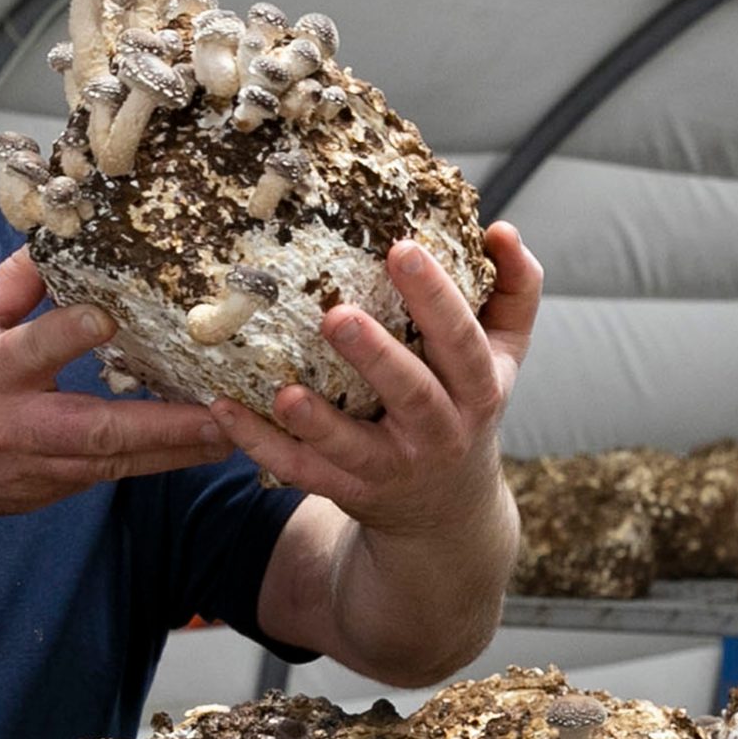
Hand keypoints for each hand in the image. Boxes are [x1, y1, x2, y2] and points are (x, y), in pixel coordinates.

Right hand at [0, 249, 233, 519]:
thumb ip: (14, 282)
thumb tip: (64, 233)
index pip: (33, 349)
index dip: (71, 334)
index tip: (112, 317)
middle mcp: (11, 426)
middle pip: (94, 430)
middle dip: (162, 425)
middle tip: (222, 413)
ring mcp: (30, 470)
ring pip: (113, 466)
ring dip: (175, 452)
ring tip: (235, 434)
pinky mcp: (43, 495)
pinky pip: (104, 479)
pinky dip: (151, 465)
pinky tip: (197, 449)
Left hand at [209, 222, 542, 538]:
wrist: (448, 508)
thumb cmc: (466, 402)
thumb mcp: (504, 354)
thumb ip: (514, 290)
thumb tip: (502, 230)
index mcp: (477, 388)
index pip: (461, 339)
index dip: (436, 297)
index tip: (401, 248)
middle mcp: (439, 431)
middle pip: (411, 394)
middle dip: (375, 356)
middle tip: (336, 315)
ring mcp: (391, 467)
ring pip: (351, 447)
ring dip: (316, 422)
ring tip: (284, 392)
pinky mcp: (347, 490)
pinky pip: (299, 471)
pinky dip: (260, 444)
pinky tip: (223, 409)